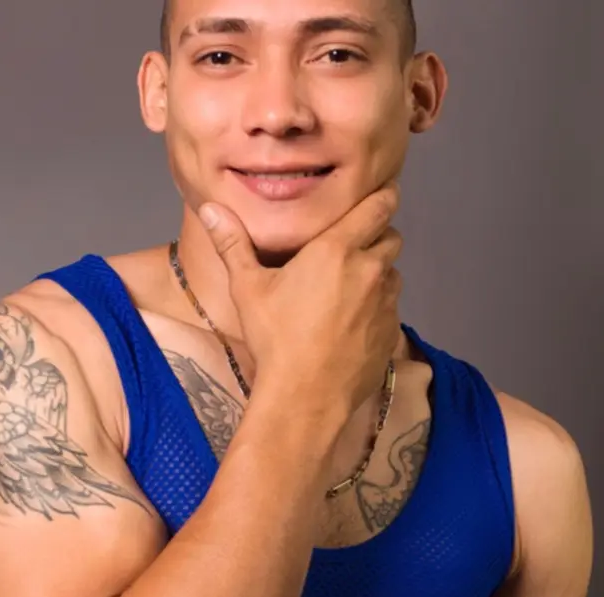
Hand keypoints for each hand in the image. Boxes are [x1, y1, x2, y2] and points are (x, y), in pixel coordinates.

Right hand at [199, 185, 402, 413]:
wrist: (305, 397)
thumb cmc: (275, 338)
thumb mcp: (248, 289)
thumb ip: (233, 244)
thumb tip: (211, 207)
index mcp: (337, 250)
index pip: (378, 207)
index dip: (383, 196)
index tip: (382, 193)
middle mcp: (370, 270)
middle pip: (391, 237)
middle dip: (377, 237)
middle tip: (352, 249)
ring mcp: (386, 304)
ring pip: (393, 274)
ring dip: (379, 274)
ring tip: (352, 289)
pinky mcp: (391, 333)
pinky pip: (392, 309)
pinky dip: (379, 308)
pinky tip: (354, 323)